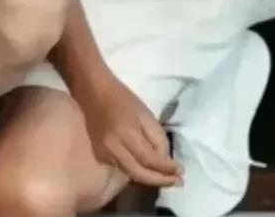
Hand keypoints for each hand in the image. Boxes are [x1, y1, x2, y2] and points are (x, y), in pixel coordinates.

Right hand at [75, 73, 181, 187]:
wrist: (93, 91)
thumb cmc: (122, 98)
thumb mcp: (145, 113)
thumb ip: (156, 137)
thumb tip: (164, 159)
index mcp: (127, 133)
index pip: (150, 160)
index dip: (166, 169)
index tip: (181, 172)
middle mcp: (113, 148)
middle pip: (140, 174)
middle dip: (160, 180)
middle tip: (178, 182)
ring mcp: (103, 153)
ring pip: (130, 174)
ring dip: (149, 179)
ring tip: (166, 179)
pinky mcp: (99, 155)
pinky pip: (121, 168)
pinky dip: (136, 171)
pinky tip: (147, 170)